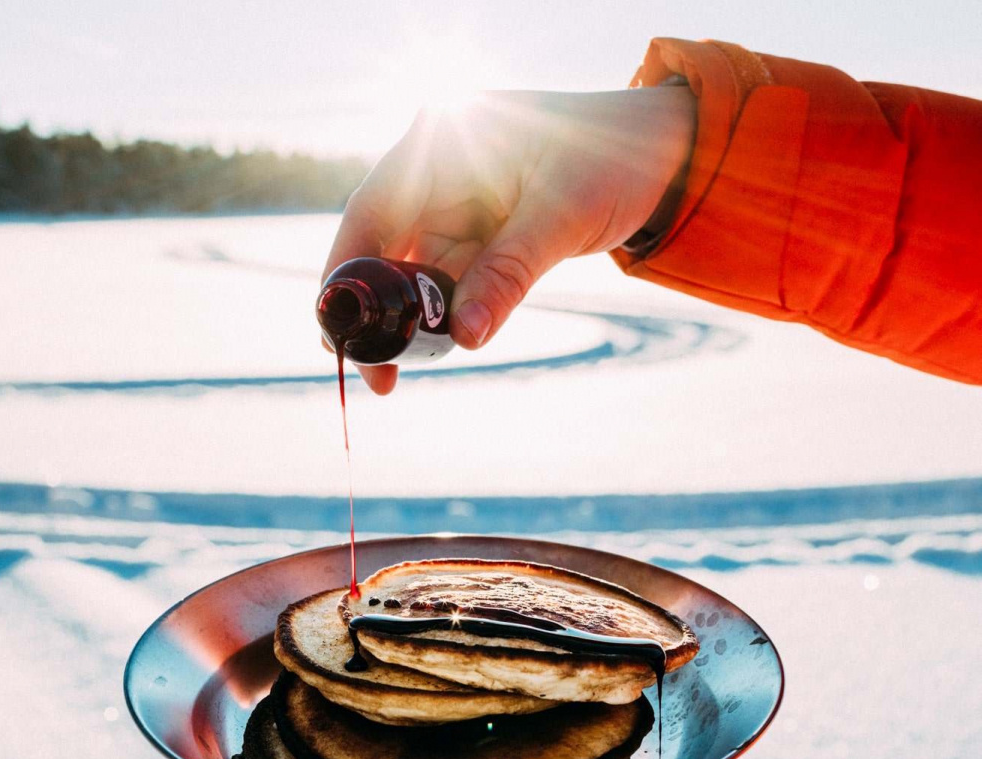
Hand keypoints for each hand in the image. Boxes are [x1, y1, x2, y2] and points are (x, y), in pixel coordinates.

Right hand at [325, 85, 694, 393]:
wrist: (662, 153)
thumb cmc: (615, 158)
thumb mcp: (560, 215)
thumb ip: (509, 274)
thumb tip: (465, 340)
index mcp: (442, 142)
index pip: (372, 211)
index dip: (347, 273)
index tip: (337, 329)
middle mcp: (437, 172)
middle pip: (383, 248)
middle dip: (375, 312)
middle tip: (374, 373)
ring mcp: (456, 204)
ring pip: (413, 272)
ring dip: (407, 322)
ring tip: (397, 374)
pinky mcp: (479, 233)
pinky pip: (447, 280)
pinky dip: (442, 315)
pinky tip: (437, 348)